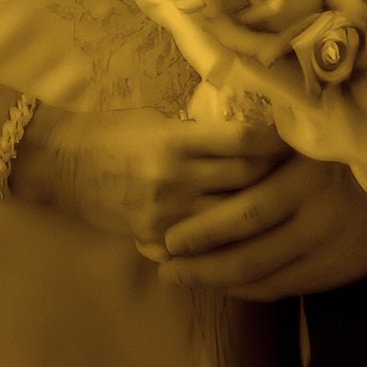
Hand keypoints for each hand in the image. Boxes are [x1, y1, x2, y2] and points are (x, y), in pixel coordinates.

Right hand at [22, 107, 283, 248]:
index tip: (296, 137)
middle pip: (244, 182)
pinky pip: (202, 247)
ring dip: (258, 212)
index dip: (273, 142)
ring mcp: (165, 216)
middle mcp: (175, 181)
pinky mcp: (154, 240)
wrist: (63, 165)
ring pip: (229, 221)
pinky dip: (226, 242)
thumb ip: (197, 134)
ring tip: (286, 205)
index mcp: (175, 142)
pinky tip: (249, 238)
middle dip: (276, 176)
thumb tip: (243, 140)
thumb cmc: (112, 132)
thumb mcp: (157, 120)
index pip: (240, 142)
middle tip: (304, 171)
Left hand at [148, 152, 366, 300]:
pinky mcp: (332, 274)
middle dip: (201, 264)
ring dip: (218, 280)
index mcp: (305, 179)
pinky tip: (225, 285)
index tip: (169, 236)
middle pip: (248, 252)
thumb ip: (267, 153)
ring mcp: (325, 252)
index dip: (205, 229)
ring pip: (262, 276)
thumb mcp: (309, 140)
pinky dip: (248, 289)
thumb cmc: (346, 150)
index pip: (247, 212)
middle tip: (164, 265)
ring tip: (184, 277)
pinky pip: (281, 288)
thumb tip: (212, 165)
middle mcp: (316, 220)